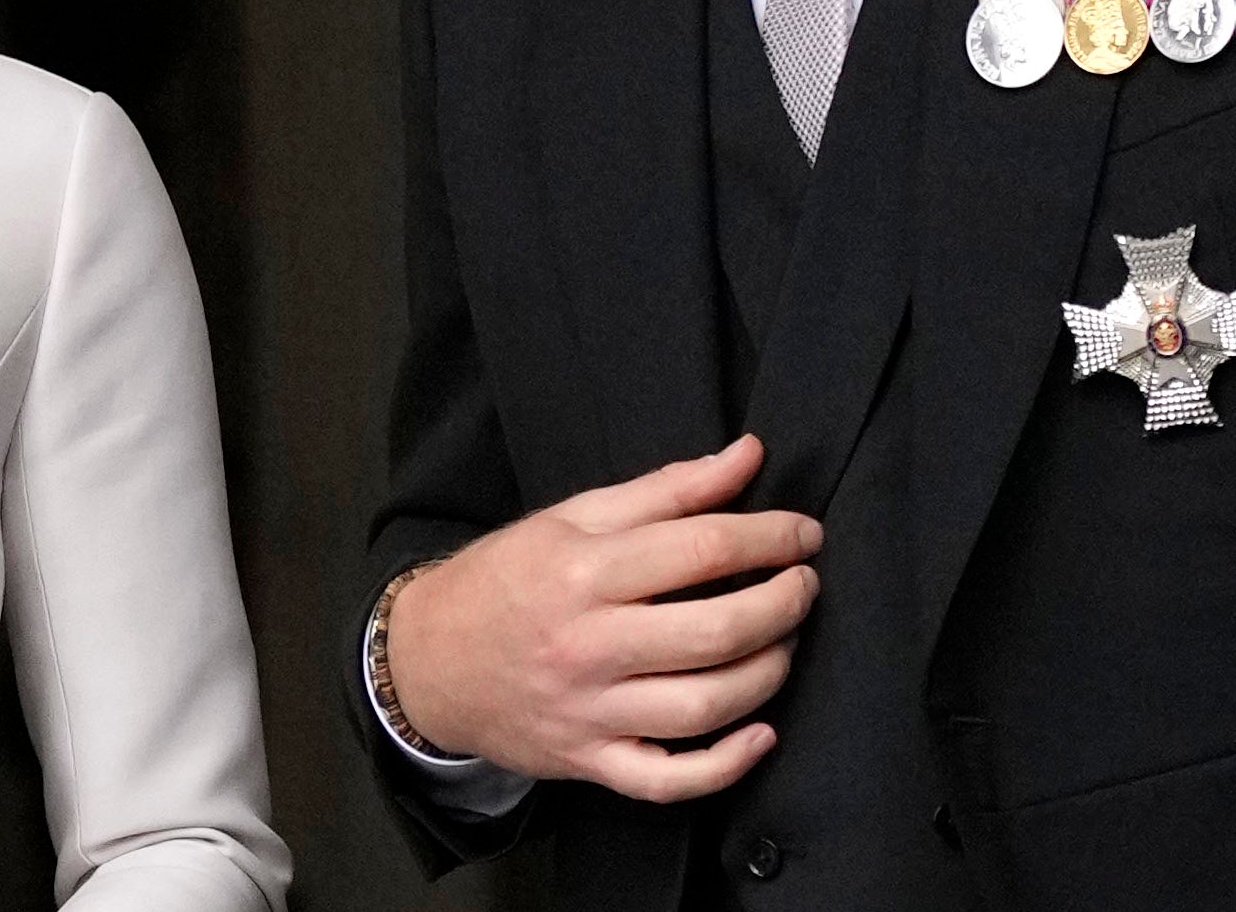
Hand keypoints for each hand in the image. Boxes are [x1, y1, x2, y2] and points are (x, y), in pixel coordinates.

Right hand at [385, 435, 821, 801]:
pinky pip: (670, 779)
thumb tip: (748, 456)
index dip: (770, 537)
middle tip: (805, 585)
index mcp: (583, 569)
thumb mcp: (574, 517)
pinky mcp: (592, 760)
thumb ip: (667, 489)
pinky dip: (727, 764)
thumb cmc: (508, 579)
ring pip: (704, 706)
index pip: (700, 549)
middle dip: (782, 605)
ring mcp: (590, 710)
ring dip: (768, 672)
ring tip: (784, 642)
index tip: (804, 533)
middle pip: (714, 631)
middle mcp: (588, 643)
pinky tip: (762, 733)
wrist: (431, 660)